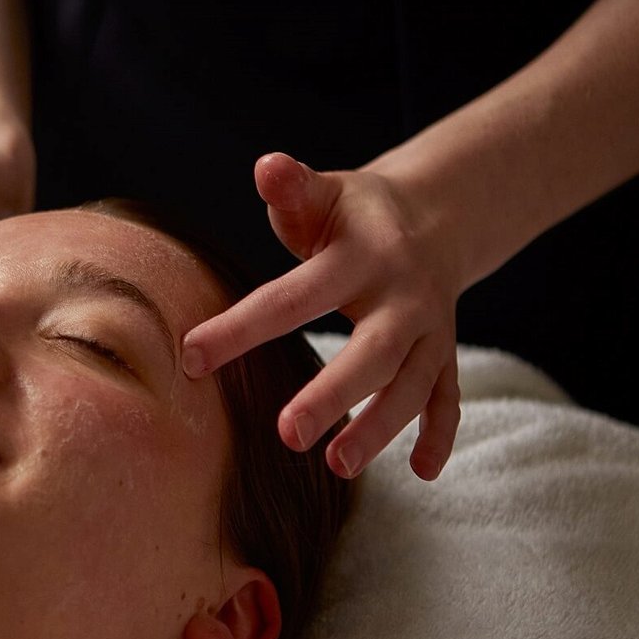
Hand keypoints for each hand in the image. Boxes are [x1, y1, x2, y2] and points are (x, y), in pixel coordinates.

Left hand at [181, 153, 462, 480]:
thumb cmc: (353, 214)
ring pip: (412, 387)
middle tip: (286, 434)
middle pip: (372, 352)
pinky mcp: (444, 355)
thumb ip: (293, 187)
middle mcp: (404, 297)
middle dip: (333, 394)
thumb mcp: (324, 193)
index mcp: (364, 256)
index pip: (295, 296)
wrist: (438, 216)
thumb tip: (266, 166)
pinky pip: (448, 399)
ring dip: (380, 428)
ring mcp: (431, 331)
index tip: (191, 357)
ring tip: (338, 465)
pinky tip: (422, 473)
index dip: (242, 326)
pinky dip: (440, 435)